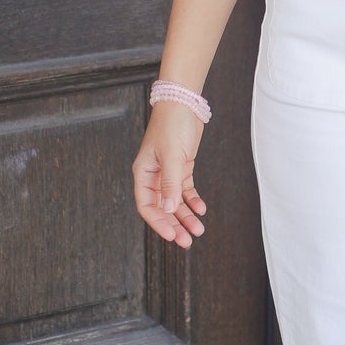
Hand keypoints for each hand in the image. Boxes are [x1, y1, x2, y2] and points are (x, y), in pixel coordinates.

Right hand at [132, 101, 207, 246]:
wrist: (183, 103)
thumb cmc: (172, 125)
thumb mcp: (172, 156)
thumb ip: (170, 183)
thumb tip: (168, 209)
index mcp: (143, 173)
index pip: (147, 205)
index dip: (158, 223)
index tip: (171, 236)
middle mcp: (153, 175)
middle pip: (162, 207)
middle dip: (174, 225)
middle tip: (186, 241)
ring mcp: (167, 172)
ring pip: (175, 201)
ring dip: (185, 216)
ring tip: (198, 230)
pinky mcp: (181, 167)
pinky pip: (185, 190)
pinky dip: (193, 201)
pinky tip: (201, 210)